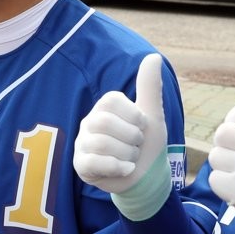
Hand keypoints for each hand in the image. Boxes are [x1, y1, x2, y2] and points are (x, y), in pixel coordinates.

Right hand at [73, 53, 166, 193]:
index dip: (134, 116)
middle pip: (104, 122)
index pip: (111, 101)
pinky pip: (94, 162)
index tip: (142, 127)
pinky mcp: (81, 165)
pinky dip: (118, 167)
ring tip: (131, 158)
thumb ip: (149, 86)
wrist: (147, 177)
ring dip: (127, 155)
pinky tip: (126, 169)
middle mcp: (89, 123)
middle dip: (131, 138)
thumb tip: (154, 56)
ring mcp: (82, 144)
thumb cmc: (147, 144)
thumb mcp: (152, 115)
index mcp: (104, 108)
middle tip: (137, 146)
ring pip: (100, 143)